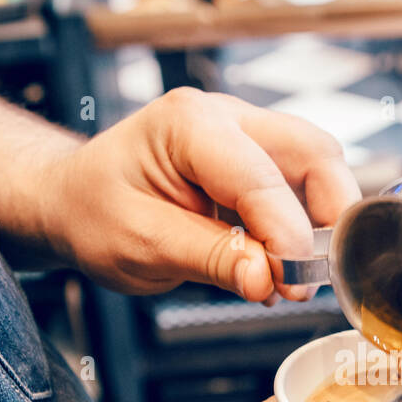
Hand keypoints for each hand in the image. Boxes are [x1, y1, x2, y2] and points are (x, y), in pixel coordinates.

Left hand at [37, 88, 360, 301]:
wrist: (72, 201)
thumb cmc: (92, 212)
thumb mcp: (141, 245)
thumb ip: (210, 259)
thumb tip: (266, 278)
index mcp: (189, 123)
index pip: (261, 178)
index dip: (287, 237)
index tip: (292, 285)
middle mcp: (225, 116)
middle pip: (313, 153)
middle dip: (329, 216)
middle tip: (319, 276)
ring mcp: (244, 134)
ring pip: (317, 166)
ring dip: (320, 222)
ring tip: (298, 277)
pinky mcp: (254, 161)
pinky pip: (299, 187)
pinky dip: (303, 227)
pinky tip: (282, 268)